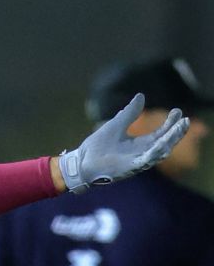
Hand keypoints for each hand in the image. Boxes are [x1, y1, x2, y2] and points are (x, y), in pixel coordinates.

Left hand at [58, 93, 187, 193]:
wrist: (81, 161)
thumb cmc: (97, 146)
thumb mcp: (116, 125)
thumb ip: (129, 112)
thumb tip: (141, 96)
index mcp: (140, 144)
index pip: (161, 133)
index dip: (170, 123)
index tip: (177, 111)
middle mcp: (142, 154)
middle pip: (166, 143)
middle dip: (176, 132)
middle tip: (185, 120)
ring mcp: (137, 162)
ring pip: (160, 152)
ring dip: (170, 141)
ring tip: (180, 128)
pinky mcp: (129, 169)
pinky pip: (146, 161)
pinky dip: (154, 152)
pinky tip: (162, 143)